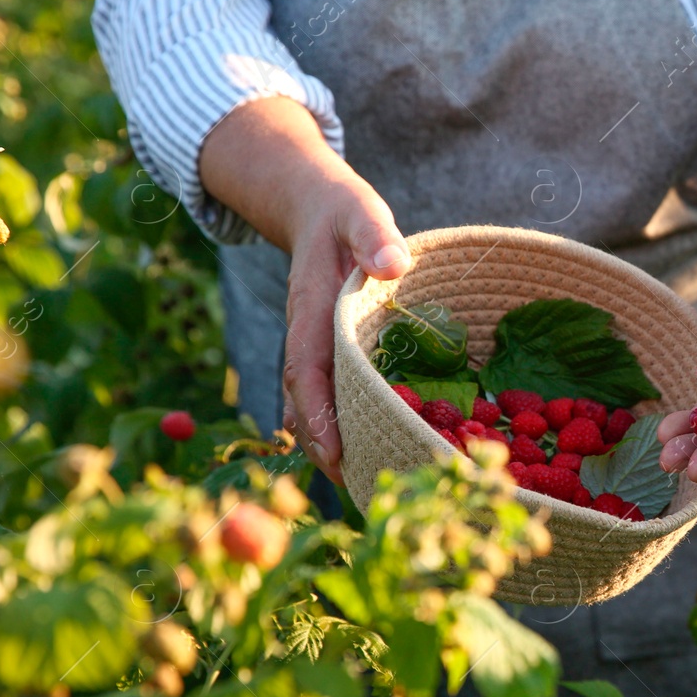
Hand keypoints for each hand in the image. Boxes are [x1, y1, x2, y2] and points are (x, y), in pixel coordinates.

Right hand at [280, 179, 409, 481]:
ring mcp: (312, 346)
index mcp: (311, 310)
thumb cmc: (345, 215)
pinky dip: (333, 424)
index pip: (306, 369)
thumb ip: (375, 236)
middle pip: (304, 400)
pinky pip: (322, 394)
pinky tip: (354, 455)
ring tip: (355, 486)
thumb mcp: (362, 214)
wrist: (317, 209)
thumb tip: (392, 266)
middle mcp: (305, 336)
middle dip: (321, 444)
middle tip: (351, 487)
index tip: (334, 452)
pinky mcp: (325, 351)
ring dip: (326, 442)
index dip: (316, 413)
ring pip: (309, 403)